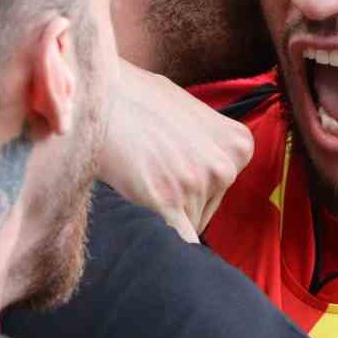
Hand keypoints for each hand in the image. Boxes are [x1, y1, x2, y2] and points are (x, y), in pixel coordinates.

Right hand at [97, 62, 253, 241]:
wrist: (99, 94)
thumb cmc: (136, 99)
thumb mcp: (191, 113)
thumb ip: (207, 145)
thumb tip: (203, 179)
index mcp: (238, 145)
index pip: (220, 190)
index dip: (191, 189)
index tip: (168, 175)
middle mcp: (225, 167)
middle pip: (203, 211)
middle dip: (177, 204)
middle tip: (146, 176)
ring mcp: (198, 185)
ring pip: (184, 225)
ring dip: (159, 215)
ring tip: (136, 180)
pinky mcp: (168, 201)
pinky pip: (176, 241)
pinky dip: (160, 243)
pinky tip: (143, 228)